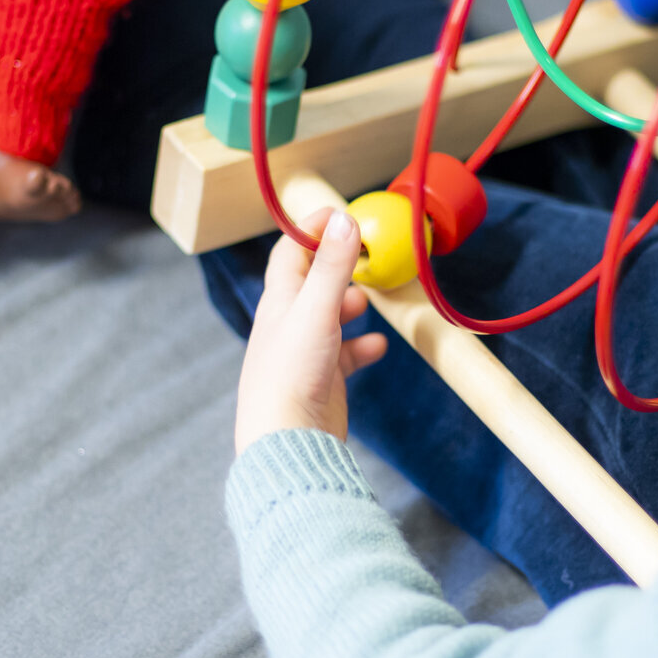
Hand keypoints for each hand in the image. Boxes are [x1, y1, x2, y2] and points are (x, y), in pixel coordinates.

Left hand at [236, 207, 389, 453]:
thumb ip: (332, 266)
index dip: (313, 228)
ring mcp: (306, 351)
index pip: (290, 251)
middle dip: (340, 267)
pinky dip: (364, 345)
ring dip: (352, 305)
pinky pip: (347, 353)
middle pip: (313, 282)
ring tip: (371, 301)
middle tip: (368, 258)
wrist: (288, 442)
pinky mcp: (324, 378)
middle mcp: (289, 323)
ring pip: (332, 316)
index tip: (343, 215)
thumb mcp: (315, 310)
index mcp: (279, 301)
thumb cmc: (291, 375)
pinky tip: (378, 345)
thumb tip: (343, 220)